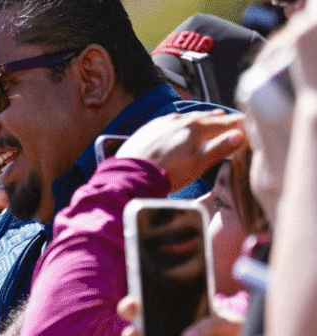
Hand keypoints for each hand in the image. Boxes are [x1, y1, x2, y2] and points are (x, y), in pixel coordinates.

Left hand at [114, 110, 245, 191]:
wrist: (131, 176)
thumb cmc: (167, 173)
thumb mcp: (199, 164)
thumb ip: (219, 148)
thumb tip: (239, 136)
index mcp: (194, 128)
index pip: (221, 123)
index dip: (235, 124)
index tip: (245, 123)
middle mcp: (178, 121)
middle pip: (204, 117)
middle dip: (219, 118)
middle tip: (229, 118)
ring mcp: (161, 123)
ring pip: (186, 118)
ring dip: (200, 119)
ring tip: (208, 119)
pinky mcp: (148, 129)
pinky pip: (169, 121)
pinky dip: (181, 123)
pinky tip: (180, 126)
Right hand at [117, 296, 242, 335]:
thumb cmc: (237, 333)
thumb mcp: (228, 323)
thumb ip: (210, 326)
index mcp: (176, 311)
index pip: (149, 302)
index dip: (135, 303)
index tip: (133, 305)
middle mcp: (167, 329)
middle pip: (139, 327)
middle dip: (132, 332)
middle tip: (134, 334)